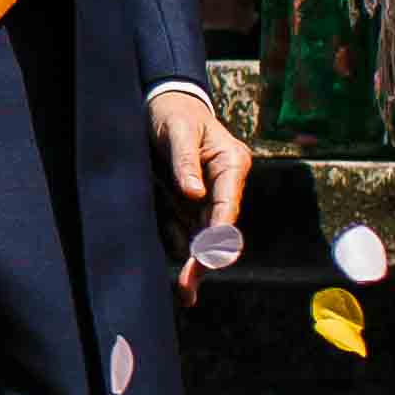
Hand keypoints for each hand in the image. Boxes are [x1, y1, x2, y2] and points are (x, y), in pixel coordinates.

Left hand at [153, 84, 248, 301]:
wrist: (164, 104)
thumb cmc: (174, 113)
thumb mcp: (177, 130)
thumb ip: (185, 160)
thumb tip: (195, 194)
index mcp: (231, 166)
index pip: (227, 206)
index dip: (219, 235)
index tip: (212, 258)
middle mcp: (224, 185)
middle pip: (216, 228)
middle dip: (205, 259)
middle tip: (190, 287)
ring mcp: (207, 195)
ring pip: (201, 234)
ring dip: (194, 262)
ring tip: (186, 291)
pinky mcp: (189, 201)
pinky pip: (184, 228)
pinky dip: (178, 245)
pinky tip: (175, 267)